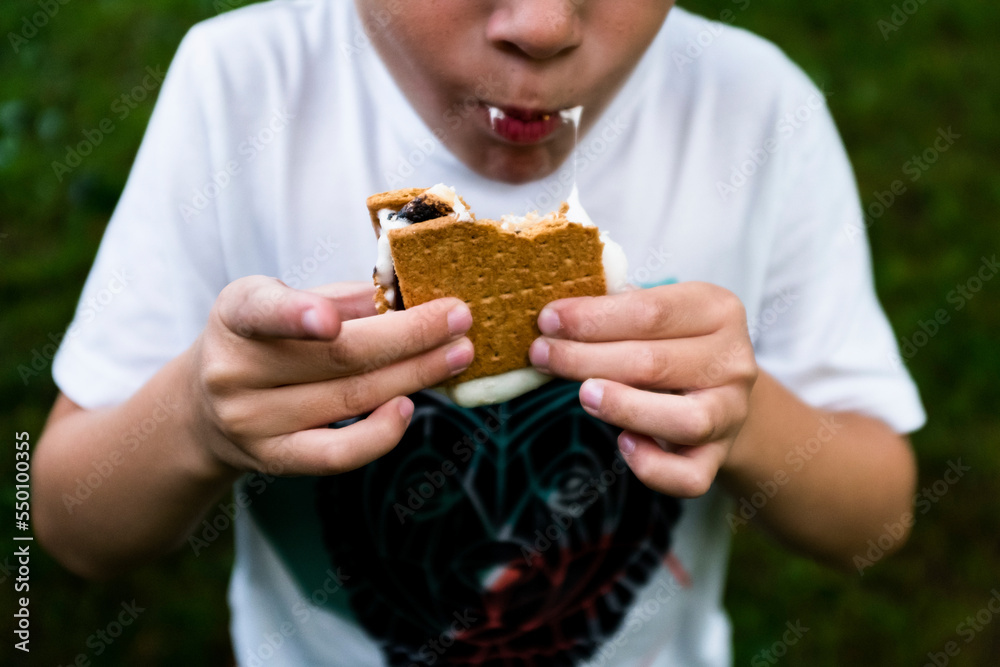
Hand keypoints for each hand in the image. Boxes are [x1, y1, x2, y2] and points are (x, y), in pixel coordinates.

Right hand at [189, 276, 473, 475]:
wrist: (206, 405)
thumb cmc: (265, 340)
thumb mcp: (284, 302)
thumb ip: (340, 299)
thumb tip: (410, 296)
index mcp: (237, 314)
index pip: (263, 312)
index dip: (297, 316)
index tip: (332, 319)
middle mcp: (235, 370)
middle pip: (336, 357)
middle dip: (409, 336)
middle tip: (459, 319)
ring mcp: (252, 422)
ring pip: (349, 400)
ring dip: (414, 375)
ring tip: (458, 354)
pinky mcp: (274, 459)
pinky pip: (337, 454)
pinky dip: (379, 433)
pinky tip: (410, 406)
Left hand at [528, 282, 756, 497]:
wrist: (718, 391)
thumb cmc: (670, 343)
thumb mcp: (654, 313)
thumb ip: (614, 310)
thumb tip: (553, 319)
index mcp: (716, 310)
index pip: (651, 311)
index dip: (593, 317)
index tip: (548, 320)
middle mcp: (732, 362)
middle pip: (654, 363)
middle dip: (586, 359)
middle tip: (541, 356)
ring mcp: (731, 413)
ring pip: (685, 420)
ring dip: (625, 408)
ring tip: (583, 395)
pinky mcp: (719, 457)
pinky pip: (690, 476)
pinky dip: (653, 466)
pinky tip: (623, 443)